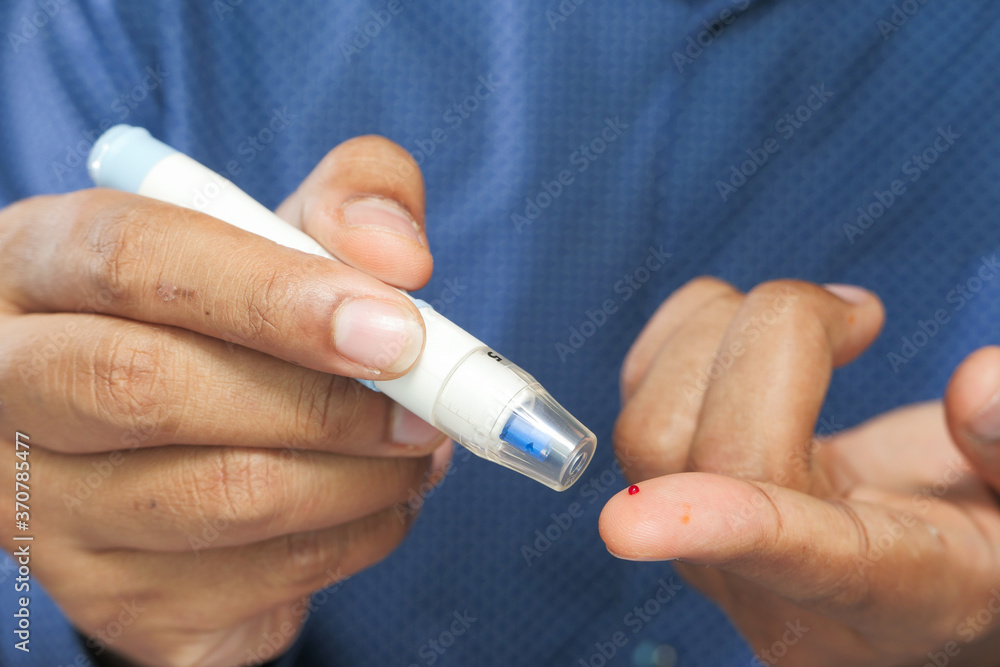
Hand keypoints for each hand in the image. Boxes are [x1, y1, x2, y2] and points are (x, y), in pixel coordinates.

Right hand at [0, 136, 450, 665]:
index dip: (272, 294)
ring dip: (359, 480)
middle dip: (322, 403)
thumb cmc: (229, 317)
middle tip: (424, 408)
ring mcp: (46, 508)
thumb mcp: (279, 234)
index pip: (130, 260)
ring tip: (415, 451)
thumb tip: (399, 259)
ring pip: (217, 499)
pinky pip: (257, 580)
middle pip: (149, 388)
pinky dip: (355, 540)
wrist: (165, 443)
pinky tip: (379, 503)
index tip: (395, 331)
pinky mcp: (112, 597)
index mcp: (42, 266)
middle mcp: (13, 388)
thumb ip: (351, 205)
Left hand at [600, 278, 999, 665]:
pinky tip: (746, 332)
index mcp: (889, 592)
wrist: (928, 583)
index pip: (794, 559)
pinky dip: (683, 330)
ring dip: (717, 329)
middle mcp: (773, 582)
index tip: (627, 526)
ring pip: (651, 428)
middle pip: (714, 453)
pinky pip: (635, 399)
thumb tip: (977, 384)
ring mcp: (705, 544)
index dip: (724, 525)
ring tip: (815, 322)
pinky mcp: (669, 494)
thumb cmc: (984, 546)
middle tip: (860, 316)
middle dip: (772, 340)